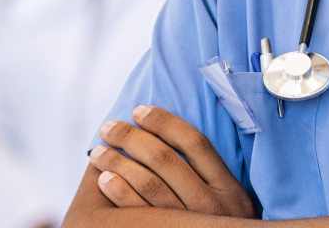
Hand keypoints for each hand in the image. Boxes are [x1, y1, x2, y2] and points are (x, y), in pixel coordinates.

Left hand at [90, 105, 254, 217]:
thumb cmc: (218, 224)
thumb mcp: (229, 200)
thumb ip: (207, 174)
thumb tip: (163, 134)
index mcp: (228, 187)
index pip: (194, 142)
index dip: (164, 122)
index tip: (138, 111)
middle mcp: (211, 205)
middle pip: (165, 160)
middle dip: (131, 138)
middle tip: (108, 128)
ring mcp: (189, 223)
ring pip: (149, 184)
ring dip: (118, 163)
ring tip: (99, 152)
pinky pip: (139, 212)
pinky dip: (119, 193)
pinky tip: (104, 180)